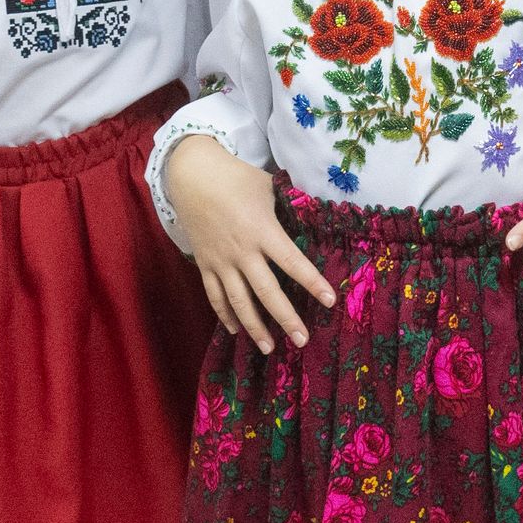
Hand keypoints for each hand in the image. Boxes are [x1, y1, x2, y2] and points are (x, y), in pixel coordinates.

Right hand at [165, 135, 333, 348]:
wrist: (192, 175)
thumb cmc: (236, 178)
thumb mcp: (268, 187)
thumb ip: (287, 208)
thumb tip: (312, 218)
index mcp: (262, 230)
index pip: (292, 262)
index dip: (312, 283)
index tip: (330, 301)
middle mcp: (242, 251)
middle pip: (267, 291)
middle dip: (286, 317)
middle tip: (302, 339)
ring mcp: (221, 260)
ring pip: (238, 300)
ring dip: (254, 326)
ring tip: (269, 348)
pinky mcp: (205, 263)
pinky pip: (215, 294)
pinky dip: (225, 314)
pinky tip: (236, 330)